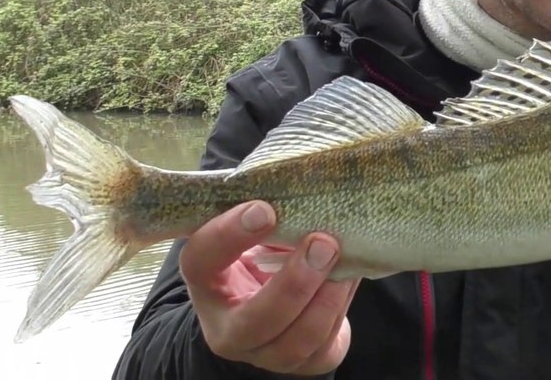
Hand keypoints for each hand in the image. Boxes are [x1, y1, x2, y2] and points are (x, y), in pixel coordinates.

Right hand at [179, 201, 359, 374]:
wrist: (275, 301)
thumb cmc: (263, 255)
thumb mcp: (253, 236)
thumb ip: (266, 218)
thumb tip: (304, 189)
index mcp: (207, 284)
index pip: (201, 261)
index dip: (228, 236)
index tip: (264, 209)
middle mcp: (228, 330)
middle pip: (256, 320)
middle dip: (294, 283)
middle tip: (323, 242)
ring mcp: (265, 354)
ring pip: (298, 339)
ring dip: (328, 297)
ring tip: (345, 258)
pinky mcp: (303, 364)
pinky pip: (325, 343)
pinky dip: (341, 306)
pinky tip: (349, 276)